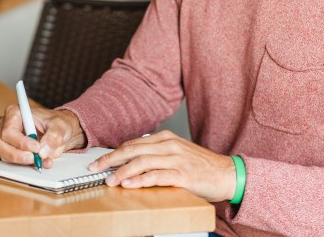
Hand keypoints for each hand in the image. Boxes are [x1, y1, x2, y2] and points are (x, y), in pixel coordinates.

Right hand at [0, 104, 85, 167]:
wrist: (61, 132)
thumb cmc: (57, 123)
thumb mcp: (59, 126)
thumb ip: (53, 137)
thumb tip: (43, 151)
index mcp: (15, 113)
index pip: (9, 130)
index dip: (21, 141)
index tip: (36, 147)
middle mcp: (7, 125)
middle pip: (1, 143)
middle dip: (18, 154)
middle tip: (34, 158)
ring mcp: (8, 140)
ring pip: (4, 154)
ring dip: (21, 161)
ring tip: (39, 160)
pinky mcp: (11, 151)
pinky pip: (12, 162)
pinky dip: (25, 165)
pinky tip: (39, 162)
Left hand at [88, 130, 236, 202]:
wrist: (227, 174)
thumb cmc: (201, 166)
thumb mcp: (177, 153)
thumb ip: (157, 154)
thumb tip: (132, 161)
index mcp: (166, 138)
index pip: (133, 143)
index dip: (114, 152)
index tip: (99, 161)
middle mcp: (169, 145)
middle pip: (133, 149)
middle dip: (111, 159)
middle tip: (95, 168)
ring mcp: (176, 159)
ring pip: (142, 161)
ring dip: (123, 171)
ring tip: (109, 179)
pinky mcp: (183, 174)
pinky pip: (157, 175)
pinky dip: (140, 179)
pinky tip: (129, 184)